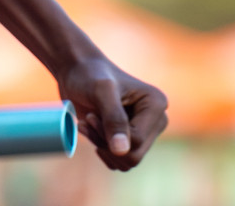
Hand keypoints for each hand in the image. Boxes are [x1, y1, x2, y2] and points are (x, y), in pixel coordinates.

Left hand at [58, 56, 167, 170]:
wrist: (77, 71)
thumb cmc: (89, 75)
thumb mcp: (101, 92)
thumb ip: (113, 119)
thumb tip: (122, 152)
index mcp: (157, 104)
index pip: (137, 141)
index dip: (109, 135)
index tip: (91, 116)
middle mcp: (156, 120)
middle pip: (134, 156)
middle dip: (106, 143)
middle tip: (89, 121)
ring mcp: (145, 131)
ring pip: (126, 162)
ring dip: (102, 146)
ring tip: (89, 124)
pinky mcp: (132, 139)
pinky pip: (120, 162)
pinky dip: (102, 150)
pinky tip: (91, 130)